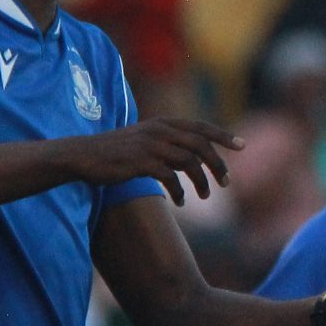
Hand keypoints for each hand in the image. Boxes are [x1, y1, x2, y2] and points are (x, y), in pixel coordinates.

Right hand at [70, 119, 241, 205]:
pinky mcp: (141, 162)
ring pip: (189, 161)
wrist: (84, 156)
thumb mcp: (145, 140)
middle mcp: (160, 130)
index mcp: (163, 123)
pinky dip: (179, 191)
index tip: (242, 145)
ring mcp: (150, 145)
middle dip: (218, 164)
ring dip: (201, 181)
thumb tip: (193, 159)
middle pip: (200, 145)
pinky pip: (170, 177)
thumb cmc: (116, 151)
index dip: (223, 135)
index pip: (201, 126)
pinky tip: (181, 202)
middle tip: (227, 183)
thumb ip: (168, 144)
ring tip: (204, 196)